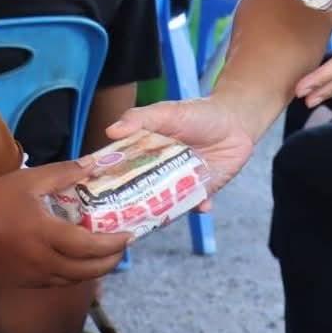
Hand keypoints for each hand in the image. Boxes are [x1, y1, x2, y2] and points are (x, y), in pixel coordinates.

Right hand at [0, 159, 131, 286]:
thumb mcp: (25, 181)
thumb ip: (61, 174)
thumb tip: (91, 164)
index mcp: (47, 234)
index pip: (90, 245)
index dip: (114, 243)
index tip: (130, 234)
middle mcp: (46, 261)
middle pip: (89, 269)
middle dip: (112, 260)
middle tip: (124, 246)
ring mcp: (37, 275)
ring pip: (76, 279)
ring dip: (96, 269)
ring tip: (107, 255)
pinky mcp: (28, 282)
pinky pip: (61, 282)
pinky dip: (77, 274)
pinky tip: (80, 262)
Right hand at [106, 97, 257, 205]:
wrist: (236, 121)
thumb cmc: (198, 113)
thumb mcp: (167, 112)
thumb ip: (140, 119)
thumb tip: (111, 131)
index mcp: (143, 153)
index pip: (121, 171)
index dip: (108, 183)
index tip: (95, 195)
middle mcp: (158, 173)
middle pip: (140, 194)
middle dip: (132, 207)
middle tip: (122, 218)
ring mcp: (179, 184)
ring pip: (165, 205)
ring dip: (161, 213)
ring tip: (156, 220)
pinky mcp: (201, 191)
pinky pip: (195, 205)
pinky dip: (198, 207)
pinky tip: (201, 206)